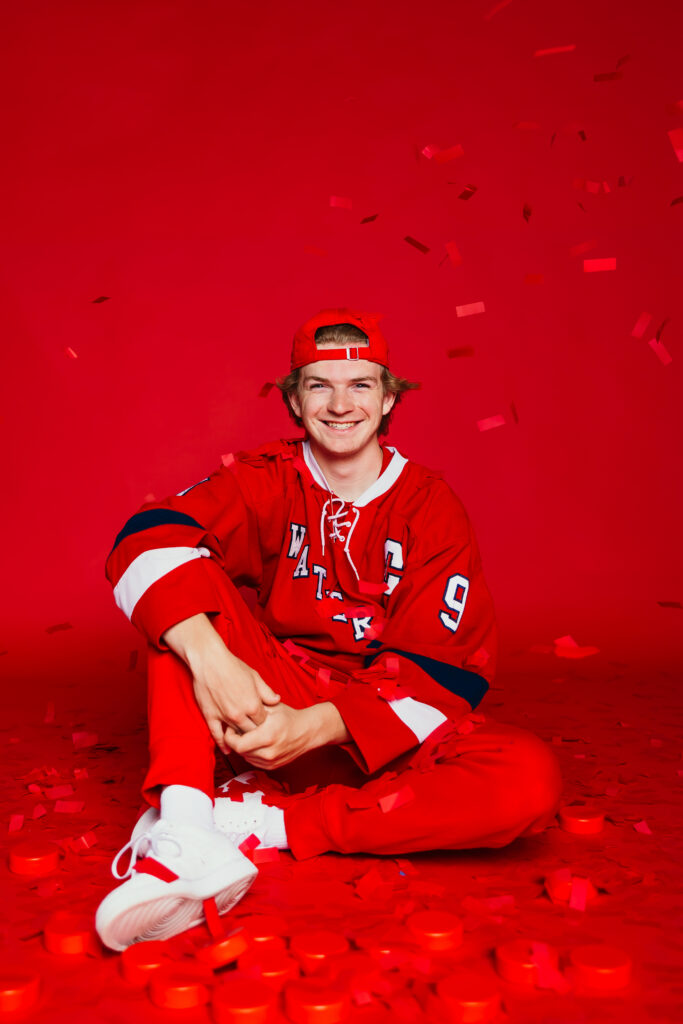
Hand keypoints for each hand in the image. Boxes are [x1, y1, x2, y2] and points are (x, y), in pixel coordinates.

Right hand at [192, 647, 280, 753]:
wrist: (209, 661)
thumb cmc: (233, 666)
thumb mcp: (255, 677)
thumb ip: (267, 692)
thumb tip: (277, 701)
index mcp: (253, 704)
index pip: (263, 723)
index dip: (264, 723)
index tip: (264, 723)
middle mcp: (240, 714)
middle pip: (251, 732)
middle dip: (254, 733)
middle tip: (256, 734)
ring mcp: (224, 717)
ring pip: (236, 735)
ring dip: (241, 738)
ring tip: (245, 741)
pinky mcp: (210, 716)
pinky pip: (217, 735)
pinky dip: (223, 745)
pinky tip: (228, 750)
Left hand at [224, 701, 348, 768]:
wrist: (307, 731)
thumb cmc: (288, 717)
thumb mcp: (271, 707)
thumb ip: (252, 709)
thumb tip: (234, 711)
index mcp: (268, 736)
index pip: (238, 745)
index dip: (230, 737)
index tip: (231, 728)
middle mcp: (269, 752)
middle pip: (240, 752)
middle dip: (235, 741)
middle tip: (235, 731)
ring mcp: (271, 761)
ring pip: (245, 757)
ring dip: (242, 748)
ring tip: (246, 735)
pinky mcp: (272, 766)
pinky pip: (253, 761)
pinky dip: (250, 753)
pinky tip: (254, 743)